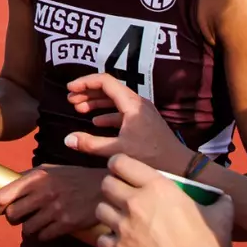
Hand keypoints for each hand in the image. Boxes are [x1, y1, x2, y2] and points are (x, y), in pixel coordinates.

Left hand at [0, 165, 104, 239]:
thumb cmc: (76, 177)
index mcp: (36, 178)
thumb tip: (8, 185)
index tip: (0, 207)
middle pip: (12, 215)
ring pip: (26, 229)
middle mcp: (43, 193)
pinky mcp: (66, 224)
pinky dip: (43, 234)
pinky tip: (50, 227)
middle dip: (13, 218)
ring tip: (37, 222)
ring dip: (29, 227)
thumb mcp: (51, 169)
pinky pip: (43, 236)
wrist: (104, 187)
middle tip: (20, 216)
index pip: (2, 195)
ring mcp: (54, 210)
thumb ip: (30, 177)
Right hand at [63, 73, 190, 169]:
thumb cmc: (151, 156)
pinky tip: (96, 122)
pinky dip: (107, 113)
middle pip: (109, 88)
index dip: (85, 82)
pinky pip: (121, 111)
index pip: (105, 81)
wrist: (179, 165)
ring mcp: (141, 111)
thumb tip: (67, 139)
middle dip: (88, 92)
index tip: (70, 89)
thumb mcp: (118, 150)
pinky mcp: (143, 120)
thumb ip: (91, 144)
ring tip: (79, 109)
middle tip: (70, 100)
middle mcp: (137, 102)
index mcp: (131, 103)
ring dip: (96, 102)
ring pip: (114, 99)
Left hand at [94, 155, 234, 246]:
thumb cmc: (210, 244)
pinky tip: (118, 244)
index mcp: (158, 186)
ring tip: (118, 220)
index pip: (121, 162)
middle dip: (111, 188)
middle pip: (106, 184)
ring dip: (108, 213)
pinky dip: (108, 241)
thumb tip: (224, 198)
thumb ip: (218, 201)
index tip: (121, 171)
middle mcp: (135, 202)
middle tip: (120, 197)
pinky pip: (101, 239)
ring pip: (100, 209)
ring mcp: (124, 226)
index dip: (118, 165)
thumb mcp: (220, 214)